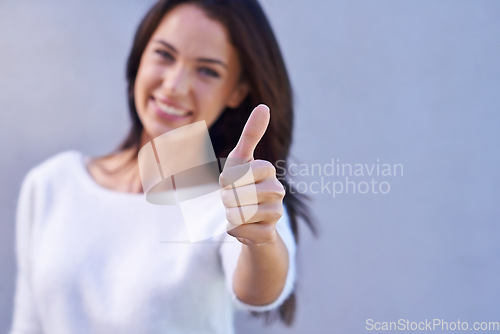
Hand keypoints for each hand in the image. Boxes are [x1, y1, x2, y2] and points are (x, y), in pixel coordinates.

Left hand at [219, 104, 285, 245]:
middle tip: (232, 199)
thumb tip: (264, 106)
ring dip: (229, 214)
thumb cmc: (242, 185)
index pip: (240, 171)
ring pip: (239, 213)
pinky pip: (240, 231)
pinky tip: (244, 227)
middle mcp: (277, 191)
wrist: (250, 222)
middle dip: (226, 198)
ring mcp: (276, 213)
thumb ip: (251, 134)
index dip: (229, 177)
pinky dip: (234, 230)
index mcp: (268, 170)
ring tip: (237, 212)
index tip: (232, 180)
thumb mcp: (240, 160)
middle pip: (237, 194)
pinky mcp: (269, 234)